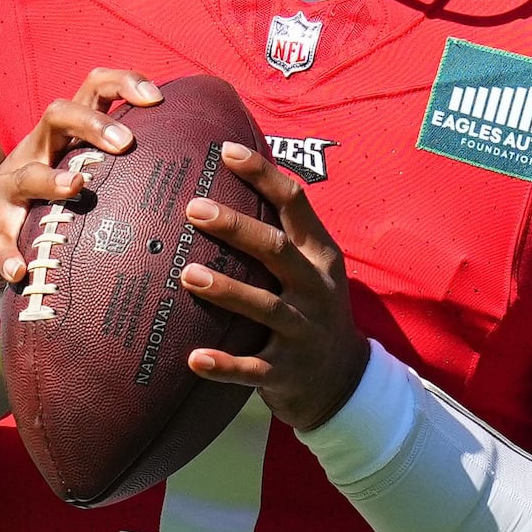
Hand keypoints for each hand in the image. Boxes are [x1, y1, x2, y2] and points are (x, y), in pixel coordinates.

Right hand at [0, 70, 160, 296]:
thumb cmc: (46, 202)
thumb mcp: (78, 171)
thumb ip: (121, 167)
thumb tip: (192, 173)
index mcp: (64, 137)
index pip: (92, 90)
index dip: (122, 84)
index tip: (157, 98)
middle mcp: (35, 152)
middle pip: (58, 114)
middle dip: (93, 123)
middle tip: (126, 145)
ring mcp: (9, 189)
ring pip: (25, 174)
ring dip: (50, 179)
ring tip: (76, 188)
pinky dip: (6, 254)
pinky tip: (18, 271)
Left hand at [176, 141, 366, 432]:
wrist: (343, 381)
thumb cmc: (311, 309)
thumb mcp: (314, 268)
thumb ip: (283, 231)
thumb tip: (233, 171)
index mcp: (321, 257)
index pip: (295, 205)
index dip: (263, 176)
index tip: (228, 151)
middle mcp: (315, 290)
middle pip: (276, 250)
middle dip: (236, 227)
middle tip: (194, 208)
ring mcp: (303, 332)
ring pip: (264, 307)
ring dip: (227, 290)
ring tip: (187, 273)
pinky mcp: (287, 372)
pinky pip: (253, 368)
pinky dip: (224, 365)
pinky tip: (194, 358)